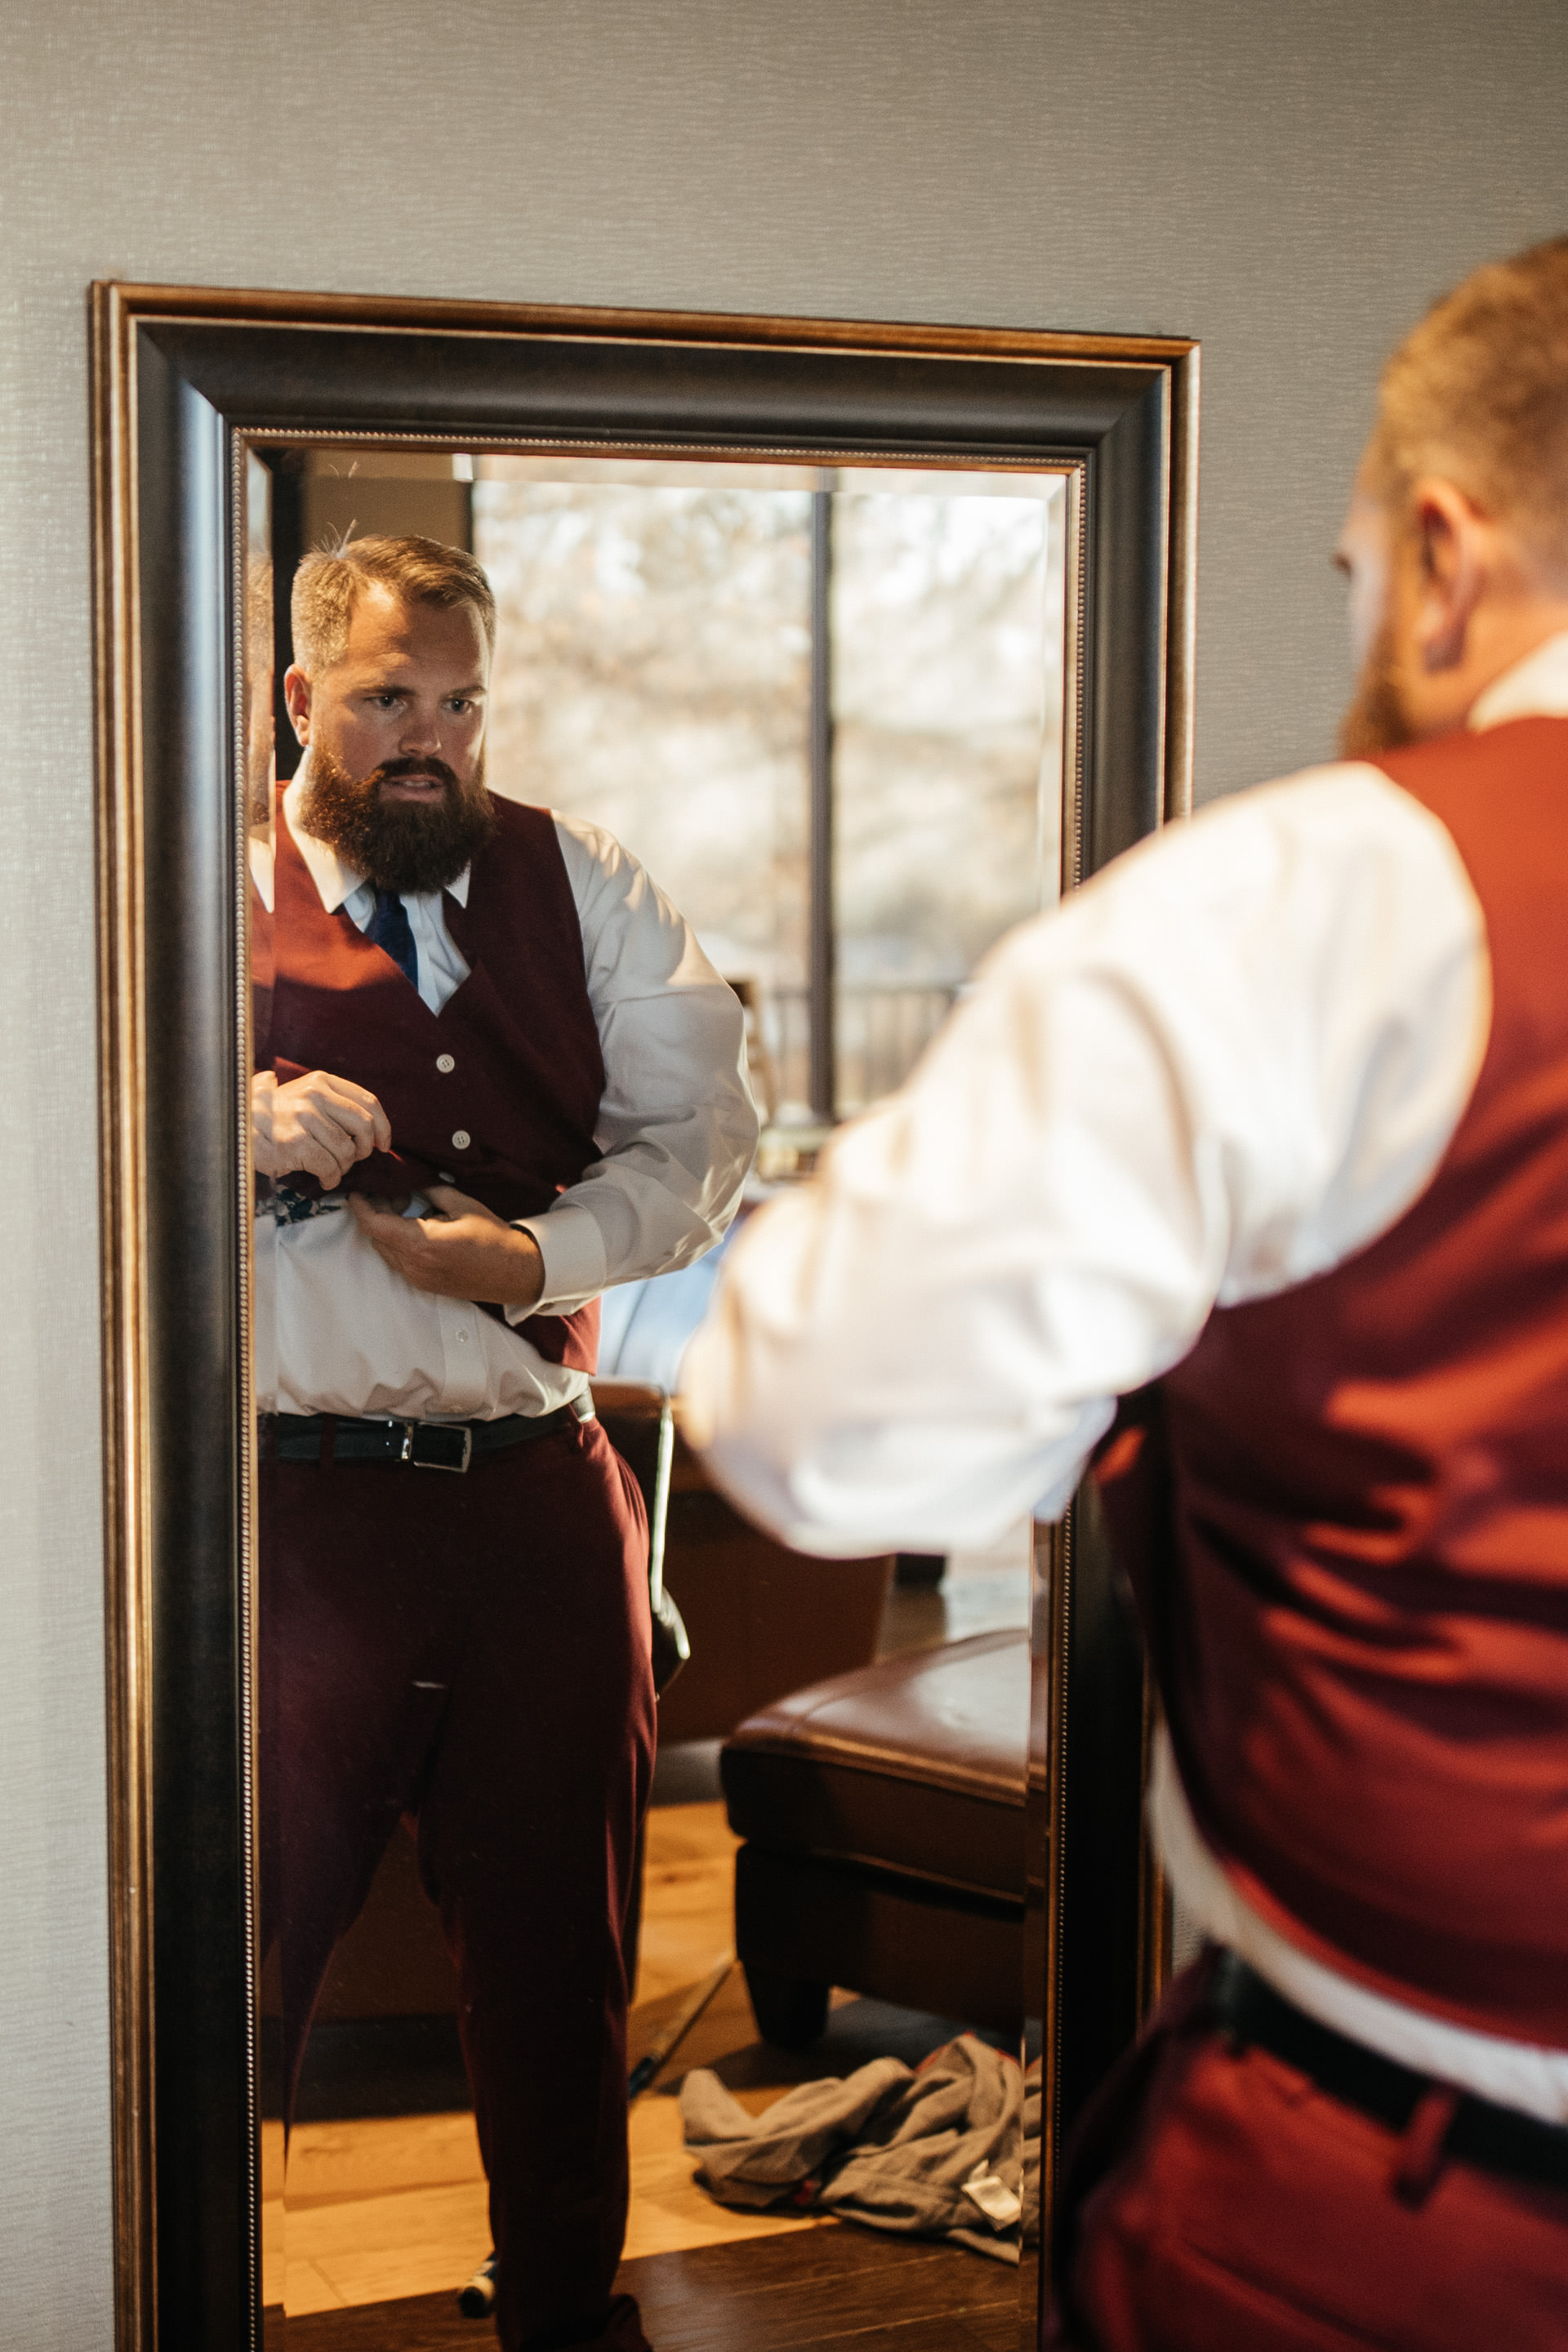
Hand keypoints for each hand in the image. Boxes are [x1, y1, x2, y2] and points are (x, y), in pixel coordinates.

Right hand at [252, 1068, 390, 1185]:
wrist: (236, 1126)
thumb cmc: (275, 1117)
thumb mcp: (303, 1096)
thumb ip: (334, 1105)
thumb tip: (373, 1131)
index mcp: (321, 1081)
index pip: (368, 1102)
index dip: (383, 1127)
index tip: (383, 1144)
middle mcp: (314, 1095)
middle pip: (364, 1126)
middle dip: (364, 1149)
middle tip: (354, 1160)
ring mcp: (304, 1118)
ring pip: (346, 1151)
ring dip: (344, 1167)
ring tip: (332, 1170)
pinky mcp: (294, 1143)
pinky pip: (329, 1167)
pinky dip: (331, 1178)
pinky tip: (324, 1179)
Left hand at [349, 1185, 544, 1310]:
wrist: (514, 1272)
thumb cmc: (493, 1238)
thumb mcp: (462, 1205)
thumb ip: (430, 1191)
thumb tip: (409, 1180)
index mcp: (422, 1243)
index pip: (374, 1225)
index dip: (359, 1206)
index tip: (358, 1190)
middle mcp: (414, 1265)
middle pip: (375, 1237)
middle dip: (376, 1213)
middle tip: (391, 1192)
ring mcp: (417, 1278)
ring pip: (384, 1250)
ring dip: (387, 1229)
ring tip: (406, 1208)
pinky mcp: (423, 1284)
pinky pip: (397, 1261)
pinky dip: (398, 1242)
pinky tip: (417, 1227)